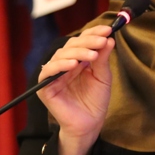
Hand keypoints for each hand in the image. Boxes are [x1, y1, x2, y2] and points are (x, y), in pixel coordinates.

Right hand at [37, 25, 115, 154]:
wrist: (90, 125)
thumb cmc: (95, 102)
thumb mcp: (103, 77)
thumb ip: (103, 58)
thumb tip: (108, 38)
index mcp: (76, 60)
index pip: (82, 41)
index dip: (93, 33)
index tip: (108, 29)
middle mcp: (63, 64)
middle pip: (71, 45)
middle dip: (88, 41)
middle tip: (102, 41)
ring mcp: (53, 75)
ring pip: (61, 55)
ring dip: (78, 52)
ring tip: (93, 55)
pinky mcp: (45, 87)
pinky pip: (49, 72)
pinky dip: (60, 65)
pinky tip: (74, 64)